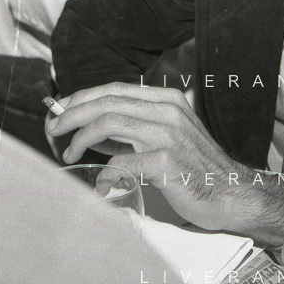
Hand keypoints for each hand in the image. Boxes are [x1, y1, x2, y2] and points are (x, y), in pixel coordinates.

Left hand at [46, 83, 283, 246]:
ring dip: (80, 137)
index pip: (113, 89)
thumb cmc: (194, 169)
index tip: (60, 110)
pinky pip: (122, 162)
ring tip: (67, 152)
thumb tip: (87, 131)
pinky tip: (99, 182)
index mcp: (166, 99)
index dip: (81, 98)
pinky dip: (104, 172)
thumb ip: (132, 130)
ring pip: (109, 123)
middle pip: (106, 102)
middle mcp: (167, 110)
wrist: (232, 194)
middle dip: (71, 113)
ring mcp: (168, 134)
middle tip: (52, 128)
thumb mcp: (166, 137)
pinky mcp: (167, 161)